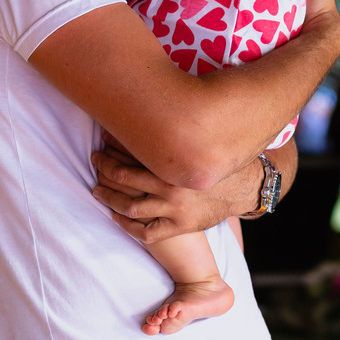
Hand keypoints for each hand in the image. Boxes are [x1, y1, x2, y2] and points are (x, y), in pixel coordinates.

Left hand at [91, 147, 254, 243]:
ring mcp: (175, 209)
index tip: (102, 142)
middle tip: (94, 161)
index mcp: (173, 163)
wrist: (246, 188)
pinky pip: (146, 232)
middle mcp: (171, 186)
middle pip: (124, 178)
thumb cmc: (215, 160)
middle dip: (104, 169)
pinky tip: (116, 218)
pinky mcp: (180, 227)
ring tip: (97, 191)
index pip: (131, 154)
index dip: (112, 147)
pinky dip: (127, 226)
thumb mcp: (195, 142)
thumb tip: (150, 106)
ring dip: (109, 198)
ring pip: (130, 206)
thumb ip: (172, 133)